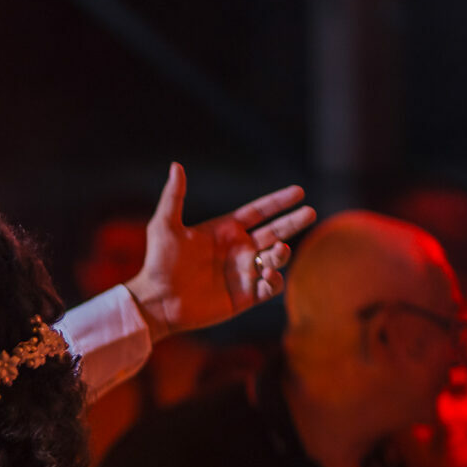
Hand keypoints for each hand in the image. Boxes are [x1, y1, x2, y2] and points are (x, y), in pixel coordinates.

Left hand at [123, 163, 316, 339]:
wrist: (157, 300)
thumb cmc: (159, 262)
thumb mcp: (165, 225)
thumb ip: (174, 196)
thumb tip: (175, 165)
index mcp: (224, 231)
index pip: (258, 212)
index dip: (278, 202)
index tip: (299, 191)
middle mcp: (237, 250)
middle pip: (274, 232)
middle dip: (293, 222)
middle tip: (310, 212)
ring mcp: (242, 273)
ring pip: (275, 258)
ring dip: (282, 253)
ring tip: (278, 249)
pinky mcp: (244, 296)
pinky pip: (270, 287)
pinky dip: (274, 280)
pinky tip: (266, 273)